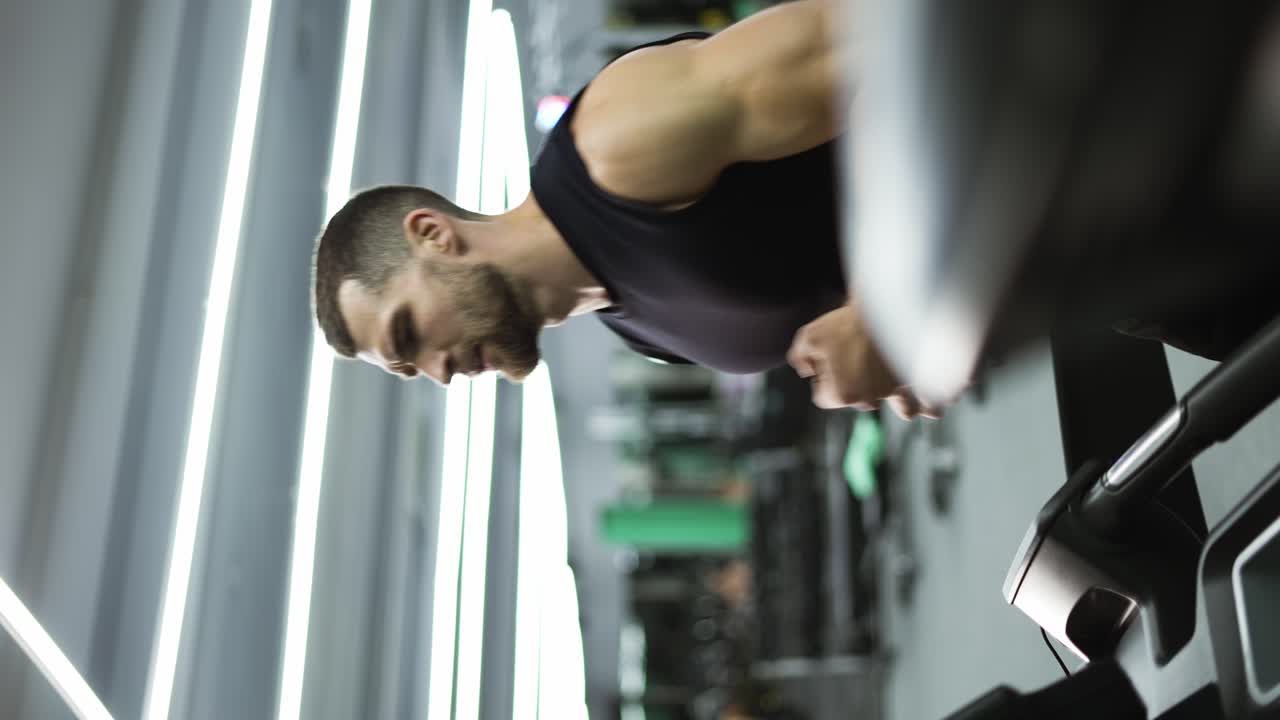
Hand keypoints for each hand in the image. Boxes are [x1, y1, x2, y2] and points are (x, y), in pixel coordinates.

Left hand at [787, 303, 943, 419]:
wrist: (888, 306)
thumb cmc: (847, 323)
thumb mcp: (809, 336)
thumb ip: (800, 357)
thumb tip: (805, 370)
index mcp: (842, 394)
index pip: (823, 396)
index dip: (821, 375)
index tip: (828, 355)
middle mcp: (871, 399)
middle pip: (861, 400)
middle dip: (858, 383)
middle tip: (858, 354)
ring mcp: (897, 391)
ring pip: (904, 409)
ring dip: (905, 404)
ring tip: (913, 401)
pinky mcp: (919, 379)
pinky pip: (931, 399)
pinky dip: (934, 401)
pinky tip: (941, 402)